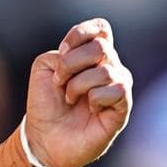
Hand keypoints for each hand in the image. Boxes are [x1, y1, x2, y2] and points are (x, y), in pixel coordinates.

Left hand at [24, 18, 131, 166]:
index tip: (62, 52)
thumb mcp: (44, 68)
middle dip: (71, 63)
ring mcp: (118, 87)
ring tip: (70, 98)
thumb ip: (63, 53)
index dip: (80, 34)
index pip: (100, 28)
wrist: (44, 137)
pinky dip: (95, 97)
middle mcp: (109, 67)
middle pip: (101, 46)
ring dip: (78, 84)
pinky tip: (90, 108)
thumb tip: (90, 62)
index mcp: (90, 55)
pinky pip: (118, 90)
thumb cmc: (45, 102)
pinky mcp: (123, 109)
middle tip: (60, 82)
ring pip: (106, 70)